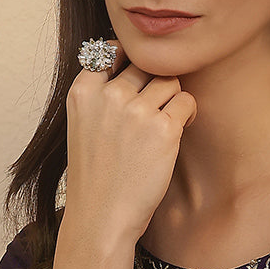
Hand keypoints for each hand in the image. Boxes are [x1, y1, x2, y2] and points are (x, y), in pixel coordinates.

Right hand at [64, 41, 196, 249]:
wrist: (100, 218)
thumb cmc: (95, 176)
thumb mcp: (82, 126)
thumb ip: (99, 94)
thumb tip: (130, 61)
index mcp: (82, 92)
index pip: (110, 50)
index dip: (128, 60)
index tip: (135, 80)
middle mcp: (108, 96)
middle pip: (145, 65)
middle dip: (153, 84)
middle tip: (153, 111)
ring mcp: (136, 111)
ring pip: (169, 80)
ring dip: (172, 99)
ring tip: (165, 124)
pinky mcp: (163, 129)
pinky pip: (185, 101)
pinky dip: (187, 114)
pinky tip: (176, 133)